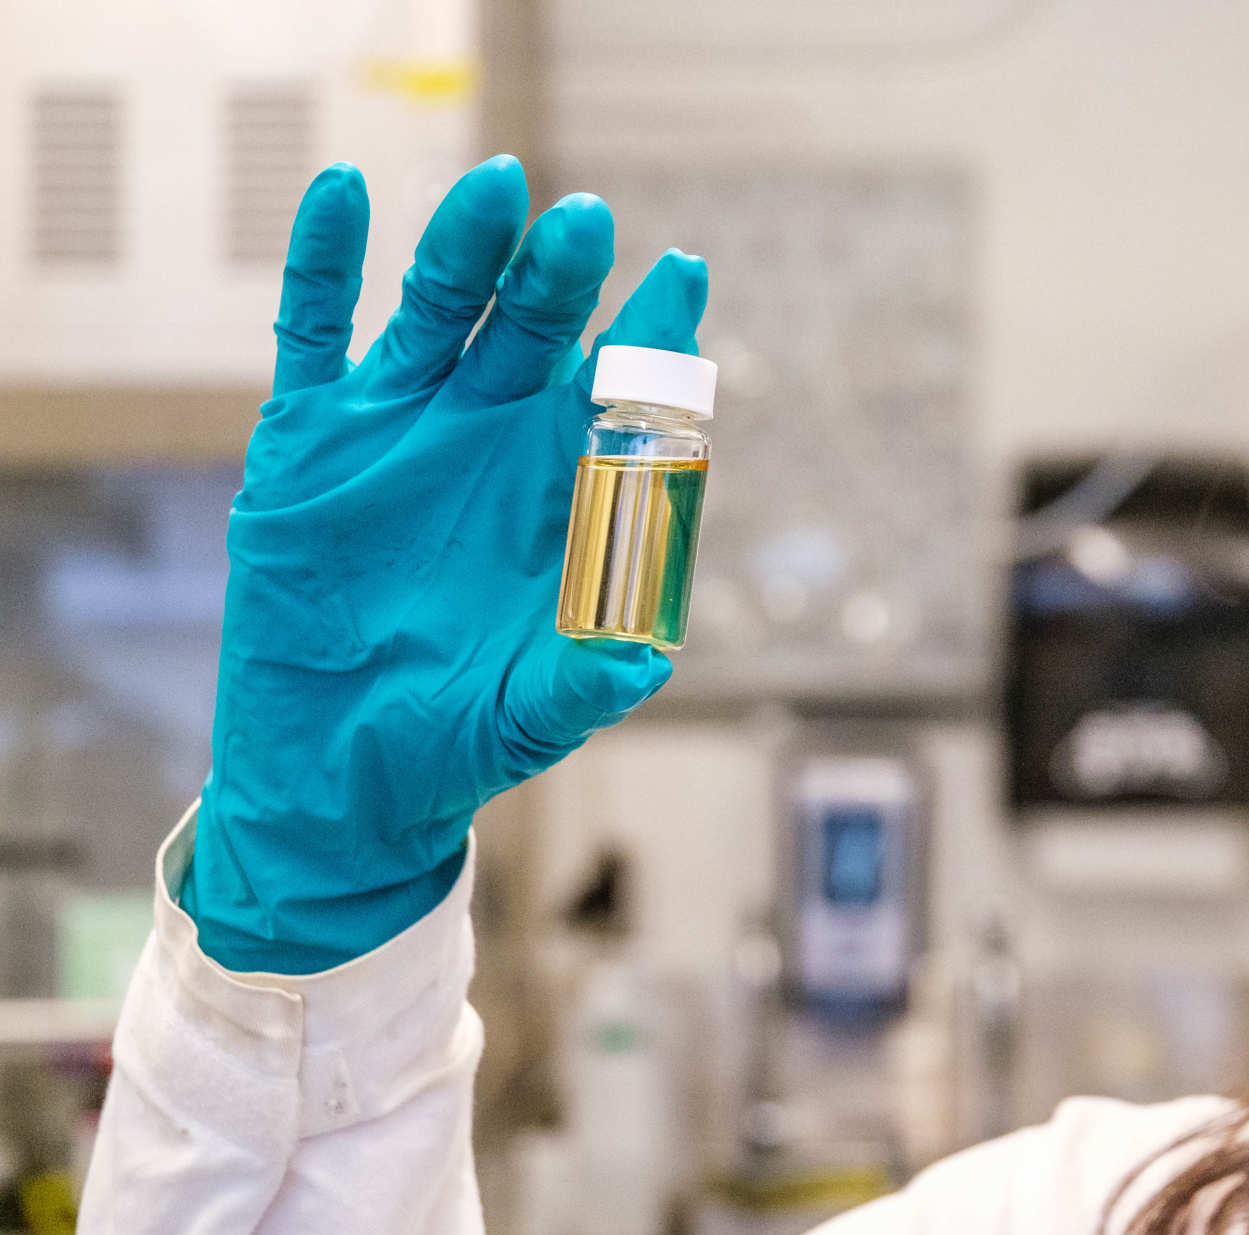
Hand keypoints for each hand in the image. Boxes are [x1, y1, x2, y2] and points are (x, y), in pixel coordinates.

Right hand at [182, 156, 706, 972]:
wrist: (340, 774)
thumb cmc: (457, 740)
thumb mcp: (531, 714)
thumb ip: (587, 679)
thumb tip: (648, 656)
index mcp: (560, 490)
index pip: (618, 392)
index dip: (651, 333)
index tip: (681, 273)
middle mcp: (489, 441)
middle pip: (532, 331)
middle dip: (558, 277)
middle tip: (583, 223)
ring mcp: (400, 429)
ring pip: (436, 310)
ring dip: (463, 248)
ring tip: (495, 189)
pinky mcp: (310, 440)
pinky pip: (313, 332)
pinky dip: (323, 262)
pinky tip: (338, 190)